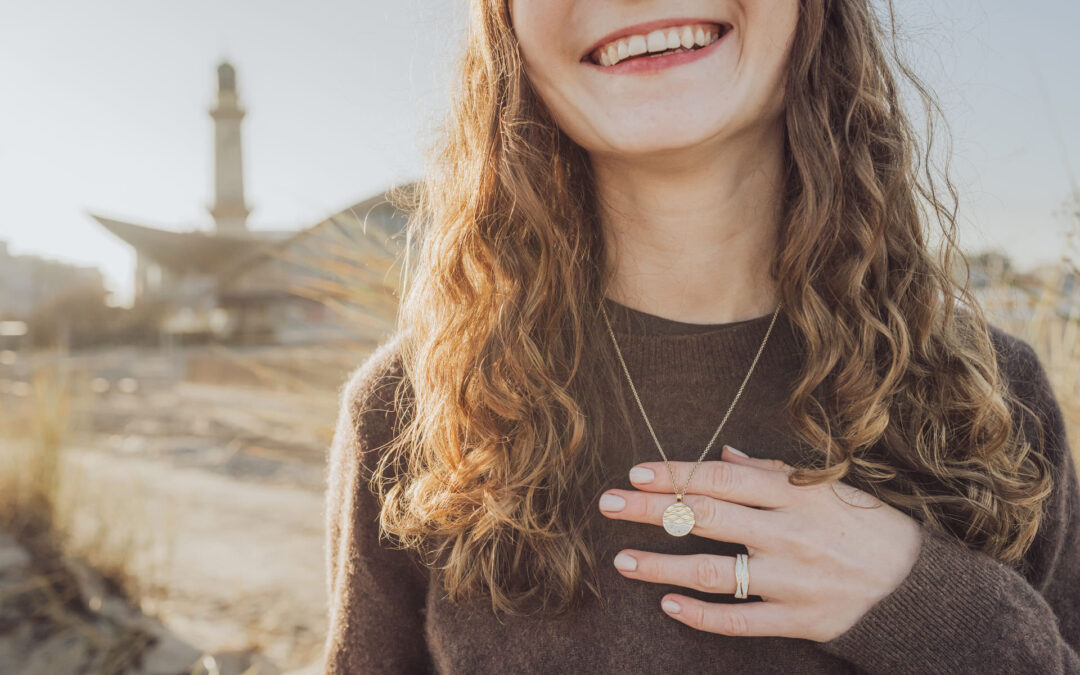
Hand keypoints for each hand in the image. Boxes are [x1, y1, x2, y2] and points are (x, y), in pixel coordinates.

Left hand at [597, 444, 923, 641]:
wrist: (917, 585)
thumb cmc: (863, 524)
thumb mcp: (826, 485)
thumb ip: (772, 472)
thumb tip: (725, 455)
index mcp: (794, 494)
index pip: (720, 479)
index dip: (674, 474)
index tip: (635, 473)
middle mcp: (789, 533)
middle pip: (705, 517)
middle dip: (650, 510)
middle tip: (608, 505)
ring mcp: (792, 579)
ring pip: (714, 572)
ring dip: (661, 567)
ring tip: (622, 561)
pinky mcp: (799, 620)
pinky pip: (739, 621)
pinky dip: (700, 615)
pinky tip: (668, 605)